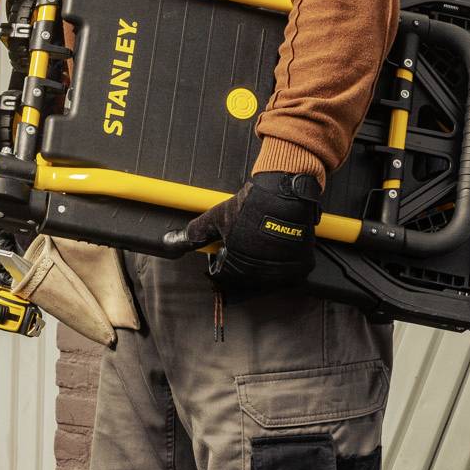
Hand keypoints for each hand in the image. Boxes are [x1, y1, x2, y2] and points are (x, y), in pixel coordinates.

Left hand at [162, 171, 322, 293]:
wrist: (284, 192)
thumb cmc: (250, 205)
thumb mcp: (215, 217)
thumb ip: (193, 234)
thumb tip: (169, 242)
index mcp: (238, 267)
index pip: (223, 274)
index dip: (222, 257)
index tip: (227, 243)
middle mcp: (260, 274)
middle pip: (244, 276)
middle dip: (240, 260)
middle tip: (245, 237)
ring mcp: (282, 272)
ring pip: (266, 275)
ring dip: (261, 262)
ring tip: (261, 238)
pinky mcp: (300, 266)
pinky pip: (287, 271)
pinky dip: (282, 261)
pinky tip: (278, 242)